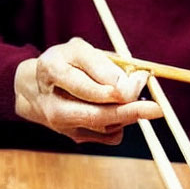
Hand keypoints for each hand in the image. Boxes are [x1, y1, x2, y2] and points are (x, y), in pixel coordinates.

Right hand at [14, 37, 161, 144]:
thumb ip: (106, 63)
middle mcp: (51, 101)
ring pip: (104, 126)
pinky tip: (120, 109)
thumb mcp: (82, 51)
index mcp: (51, 68)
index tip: (142, 78)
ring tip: (139, 100)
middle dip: (129, 110)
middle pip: (95, 113)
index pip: (86, 81)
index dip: (116, 83)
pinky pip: (108, 135)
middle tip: (155, 108)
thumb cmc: (67, 64)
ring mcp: (60, 124)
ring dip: (129, 114)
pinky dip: (122, 123)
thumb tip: (137, 81)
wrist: (34, 90)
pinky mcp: (72, 137)